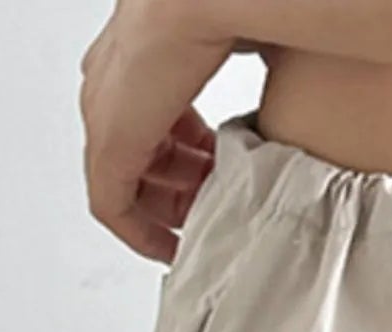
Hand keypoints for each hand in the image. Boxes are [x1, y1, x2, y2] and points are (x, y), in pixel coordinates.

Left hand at [78, 0, 238, 264]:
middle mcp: (112, 77)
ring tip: (207, 222)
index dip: (193, 152)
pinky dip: (141, 232)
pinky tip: (170, 248)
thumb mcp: (250, 48)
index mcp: (141, 49)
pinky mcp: (109, 145)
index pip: (156, 113)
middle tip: (220, 204)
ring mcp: (106, 112)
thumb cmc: (234, 9)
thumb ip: (250, 76)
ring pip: (127, 180)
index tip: (222, 175)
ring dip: (169, 206)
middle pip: (140, 150)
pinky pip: (113, 205)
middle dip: (183, 185)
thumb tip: (286, 110)